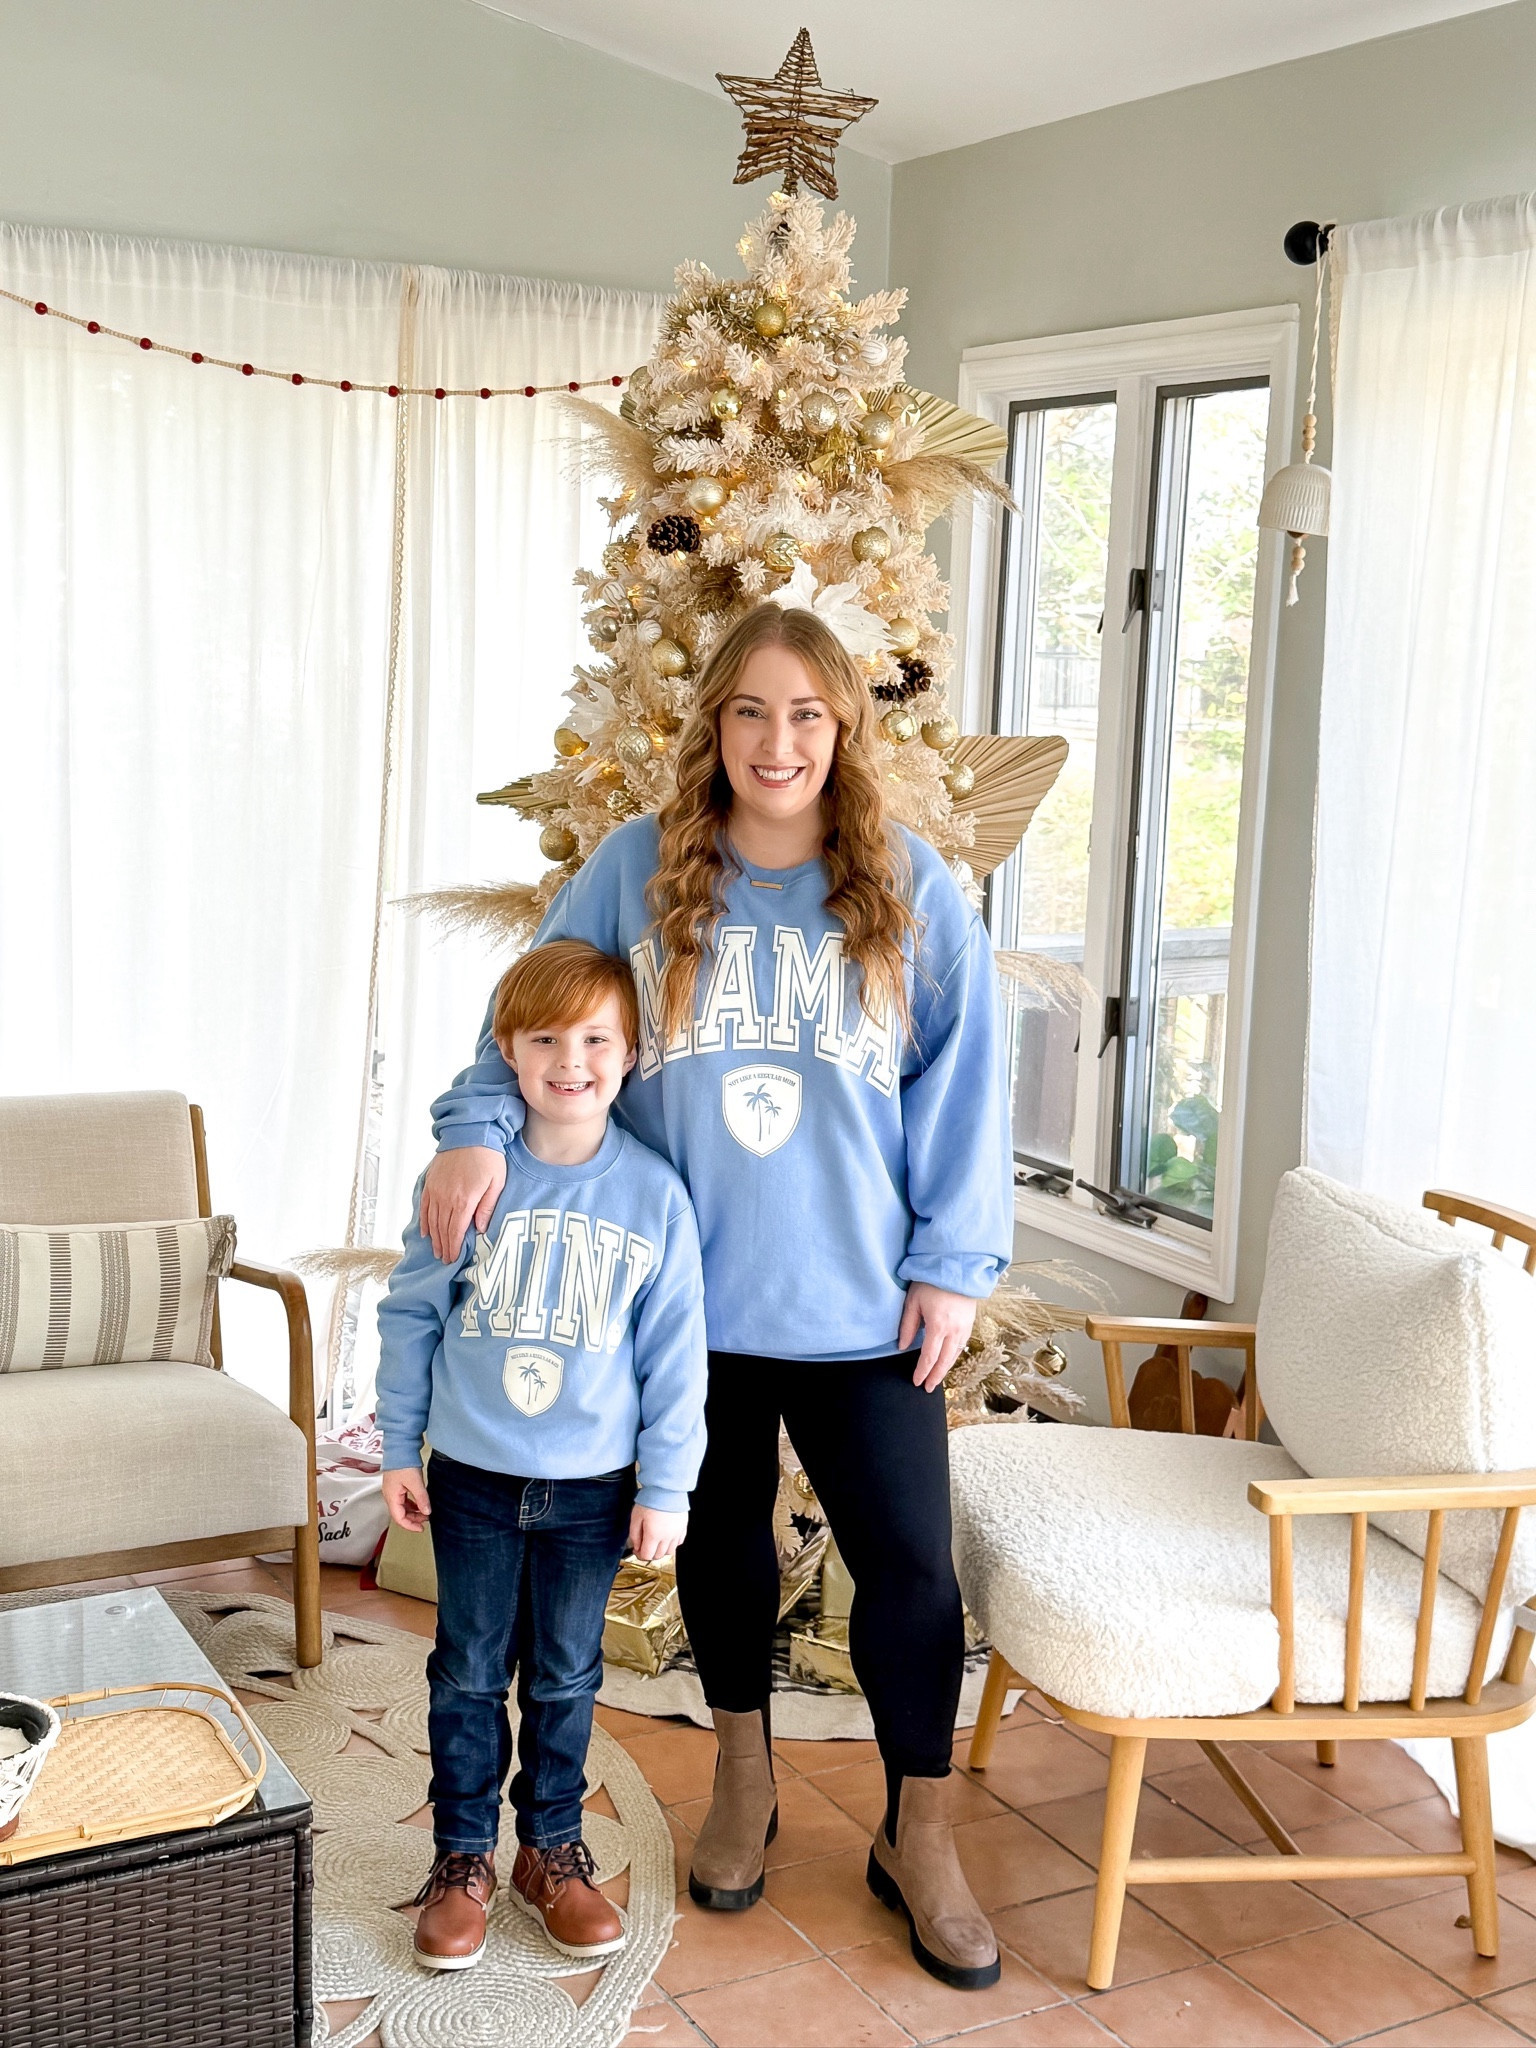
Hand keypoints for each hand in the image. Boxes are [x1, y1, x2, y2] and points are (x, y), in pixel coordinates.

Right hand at [382, 1466, 430, 1532]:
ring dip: (413, 1512)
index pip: (399, 1518)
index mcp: (391, 1496)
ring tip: (424, 1512)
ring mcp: (393, 1490)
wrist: (399, 1447)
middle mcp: (390, 1495)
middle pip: (400, 1514)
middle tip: (425, 1520)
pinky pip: (403, 1500)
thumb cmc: (403, 1462)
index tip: (421, 1528)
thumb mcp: (415, 1482)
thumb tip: (427, 1512)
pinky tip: (419, 1503)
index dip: (410, 1526)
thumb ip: (421, 1498)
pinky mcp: (397, 1485)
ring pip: (402, 1507)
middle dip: (413, 1519)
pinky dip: (411, 1504)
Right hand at [420, 1145, 505, 1261]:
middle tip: (444, 1260)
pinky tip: (426, 1231)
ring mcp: (436, 1190)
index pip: (455, 1231)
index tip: (452, 1259)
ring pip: (432, 1220)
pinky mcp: (431, 1182)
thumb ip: (487, 1207)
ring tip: (436, 1250)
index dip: (453, 1247)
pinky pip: (425, 1206)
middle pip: (442, 1229)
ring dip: (433, 1237)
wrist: (470, 1132)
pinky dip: (424, 1220)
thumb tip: (478, 1229)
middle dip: (443, 1246)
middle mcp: (446, 1198)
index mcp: (464, 1200)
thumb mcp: (496, 1182)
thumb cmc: (488, 1156)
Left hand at [628, 1505, 686, 1562]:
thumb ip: (634, 1535)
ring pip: (669, 1552)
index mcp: (654, 1535)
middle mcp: (667, 1537)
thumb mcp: (636, 1517)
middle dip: (650, 1553)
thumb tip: (636, 1546)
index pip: (647, 1555)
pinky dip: (672, 1543)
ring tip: (656, 1541)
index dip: (640, 1554)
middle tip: (645, 1545)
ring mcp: (676, 1533)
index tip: (637, 1549)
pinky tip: (666, 1536)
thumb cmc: (651, 1500)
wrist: (666, 1489)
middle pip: (658, 1556)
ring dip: (661, 1550)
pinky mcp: (683, 1528)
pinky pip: (678, 1543)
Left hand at [898, 1283, 976, 1393]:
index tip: (916, 1382)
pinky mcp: (970, 1323)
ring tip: (936, 1378)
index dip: (922, 1372)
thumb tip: (903, 1346)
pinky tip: (948, 1360)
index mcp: (938, 1325)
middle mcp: (954, 1330)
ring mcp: (965, 1327)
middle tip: (927, 1388)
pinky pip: (962, 1346)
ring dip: (946, 1369)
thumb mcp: (913, 1301)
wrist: (957, 1267)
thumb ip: (908, 1326)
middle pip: (945, 1361)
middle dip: (936, 1377)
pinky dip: (954, 1357)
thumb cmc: (931, 1282)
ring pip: (955, 1355)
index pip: (929, 1357)